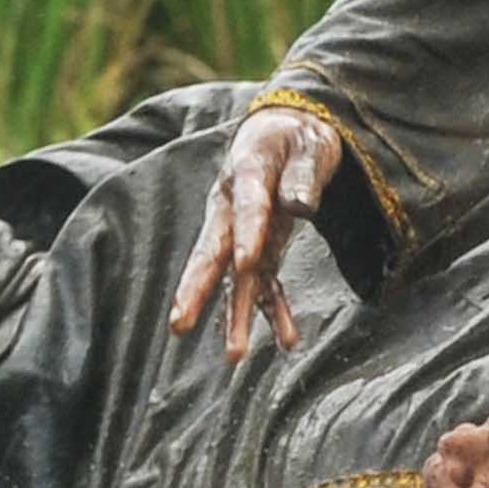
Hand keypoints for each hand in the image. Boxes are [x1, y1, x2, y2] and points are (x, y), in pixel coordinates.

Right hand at [168, 106, 343, 360]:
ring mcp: (243, 233)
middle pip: (212, 251)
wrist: (287, 131)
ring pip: (234, 278)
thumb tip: (299, 208)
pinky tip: (289, 341)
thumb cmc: (296, 135)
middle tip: (179, 322)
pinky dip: (275, 311)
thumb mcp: (309, 144)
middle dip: (197, 288)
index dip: (247, 233)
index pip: (247, 207)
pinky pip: (266, 283)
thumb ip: (304, 175)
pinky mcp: (261, 248)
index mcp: (246, 173)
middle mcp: (234, 208)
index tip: (245, 263)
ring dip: (234, 316)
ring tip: (234, 356)